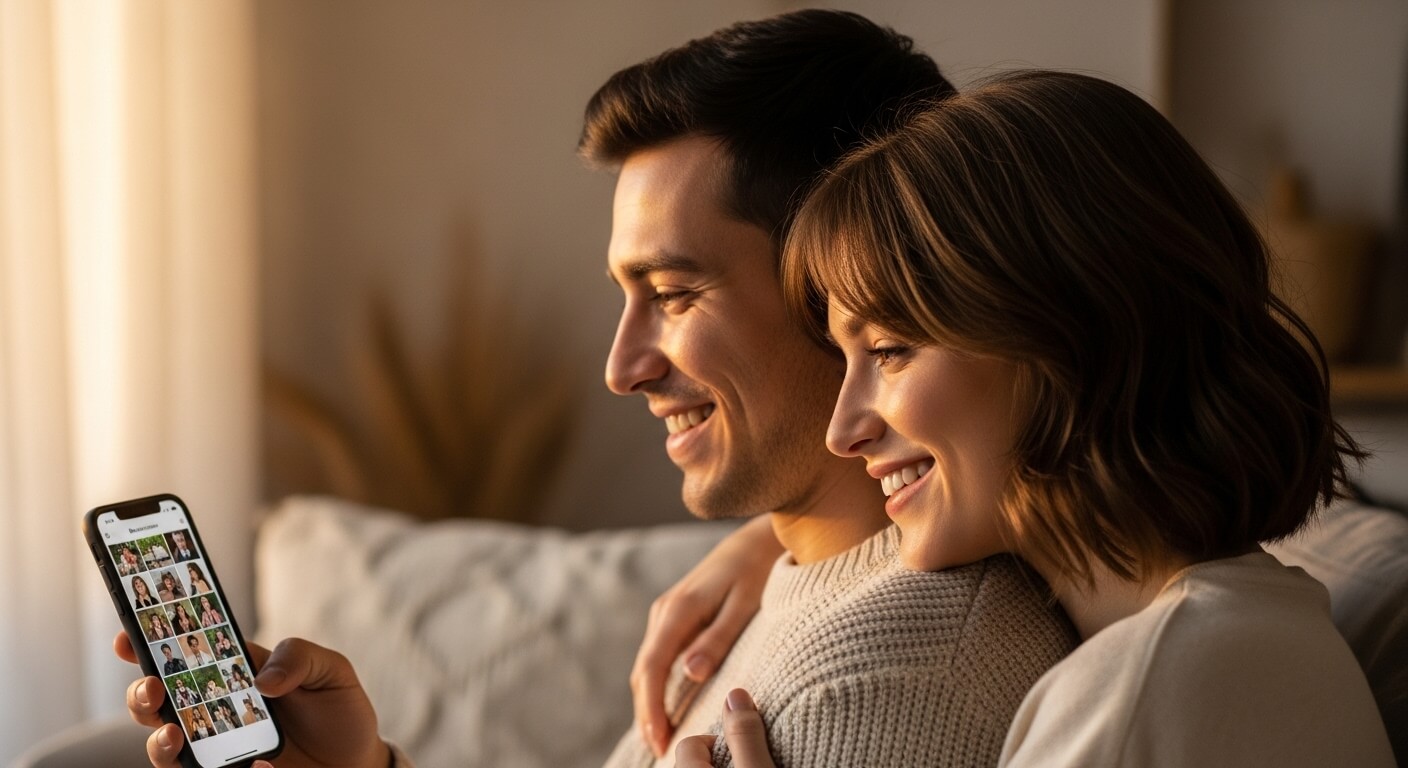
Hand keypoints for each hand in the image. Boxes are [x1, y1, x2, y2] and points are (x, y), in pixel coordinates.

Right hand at [116, 632, 390, 767]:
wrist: (357, 762)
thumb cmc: (338, 709)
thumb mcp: (331, 670)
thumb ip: (300, 657)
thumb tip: (262, 679)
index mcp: (234, 670)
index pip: (184, 652)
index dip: (148, 641)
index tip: (126, 636)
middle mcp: (215, 709)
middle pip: (158, 700)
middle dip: (140, 693)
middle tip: (153, 689)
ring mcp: (217, 747)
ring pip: (164, 745)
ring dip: (159, 741)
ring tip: (176, 736)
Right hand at [633, 515, 781, 755]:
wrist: (756, 539)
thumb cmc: (758, 570)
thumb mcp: (745, 604)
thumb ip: (718, 638)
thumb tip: (690, 673)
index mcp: (679, 609)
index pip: (653, 667)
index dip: (651, 708)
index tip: (659, 740)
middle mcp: (665, 611)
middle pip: (643, 670)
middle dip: (646, 712)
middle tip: (659, 750)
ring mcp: (666, 613)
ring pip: (647, 665)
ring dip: (648, 701)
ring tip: (661, 736)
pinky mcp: (674, 616)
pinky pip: (657, 656)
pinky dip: (656, 685)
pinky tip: (666, 706)